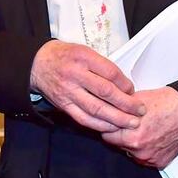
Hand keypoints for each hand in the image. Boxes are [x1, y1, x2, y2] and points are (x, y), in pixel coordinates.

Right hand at [30, 40, 145, 132]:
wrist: (36, 63)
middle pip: (106, 92)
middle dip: (126, 104)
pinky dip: (99, 125)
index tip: (133, 90)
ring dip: (117, 118)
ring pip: (96, 109)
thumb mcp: (83, 50)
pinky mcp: (63, 105)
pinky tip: (112, 127)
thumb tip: (123, 83)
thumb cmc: (63, 55)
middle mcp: (75, 74)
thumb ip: (101, 65)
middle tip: (140, 110)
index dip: (125, 84)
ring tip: (131, 123)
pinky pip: (84, 118)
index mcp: (83, 57)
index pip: (110, 73)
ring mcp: (68, 91)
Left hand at [101, 87, 177, 168]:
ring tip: (140, 129)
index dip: (107, 125)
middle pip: (117, 145)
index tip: (108, 121)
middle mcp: (140, 151)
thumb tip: (106, 110)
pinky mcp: (159, 162)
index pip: (106, 135)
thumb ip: (118, 109)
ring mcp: (150, 158)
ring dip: (131, 143)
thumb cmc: (166, 103)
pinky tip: (150, 136)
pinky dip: (144, 149)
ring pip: (130, 152)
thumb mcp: (135, 101)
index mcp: (132, 137)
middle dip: (118, 134)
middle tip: (124, 124)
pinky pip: (144, 158)